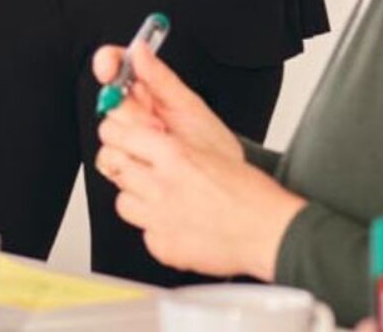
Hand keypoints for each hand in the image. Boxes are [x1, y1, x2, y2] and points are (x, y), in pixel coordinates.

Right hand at [89, 39, 242, 162]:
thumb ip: (161, 78)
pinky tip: (150, 164)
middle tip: (159, 125)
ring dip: (134, 142)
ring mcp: (125, 139)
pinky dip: (130, 164)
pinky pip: (108, 161)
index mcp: (148, 91)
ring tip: (162, 146)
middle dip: (133, 115)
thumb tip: (140, 49)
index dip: (107, 62)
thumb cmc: (209, 145)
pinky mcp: (121, 166)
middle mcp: (133, 112)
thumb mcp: (189, 107)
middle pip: (109, 102)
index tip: (108, 67)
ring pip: (107, 133)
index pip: (116, 65)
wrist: (216, 185)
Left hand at [98, 100, 304, 280]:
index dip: (119, 135)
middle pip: (114, 167)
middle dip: (123, 164)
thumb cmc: (252, 194)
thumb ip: (176, 148)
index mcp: (175, 155)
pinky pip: (144, 233)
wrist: (268, 232)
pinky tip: (175, 224)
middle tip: (136, 165)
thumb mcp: (212, 152)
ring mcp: (159, 218)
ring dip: (136, 198)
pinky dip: (156, 229)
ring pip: (122, 202)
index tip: (121, 136)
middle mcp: (161, 185)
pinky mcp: (163, 246)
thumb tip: (154, 139)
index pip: (121, 135)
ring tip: (157, 198)